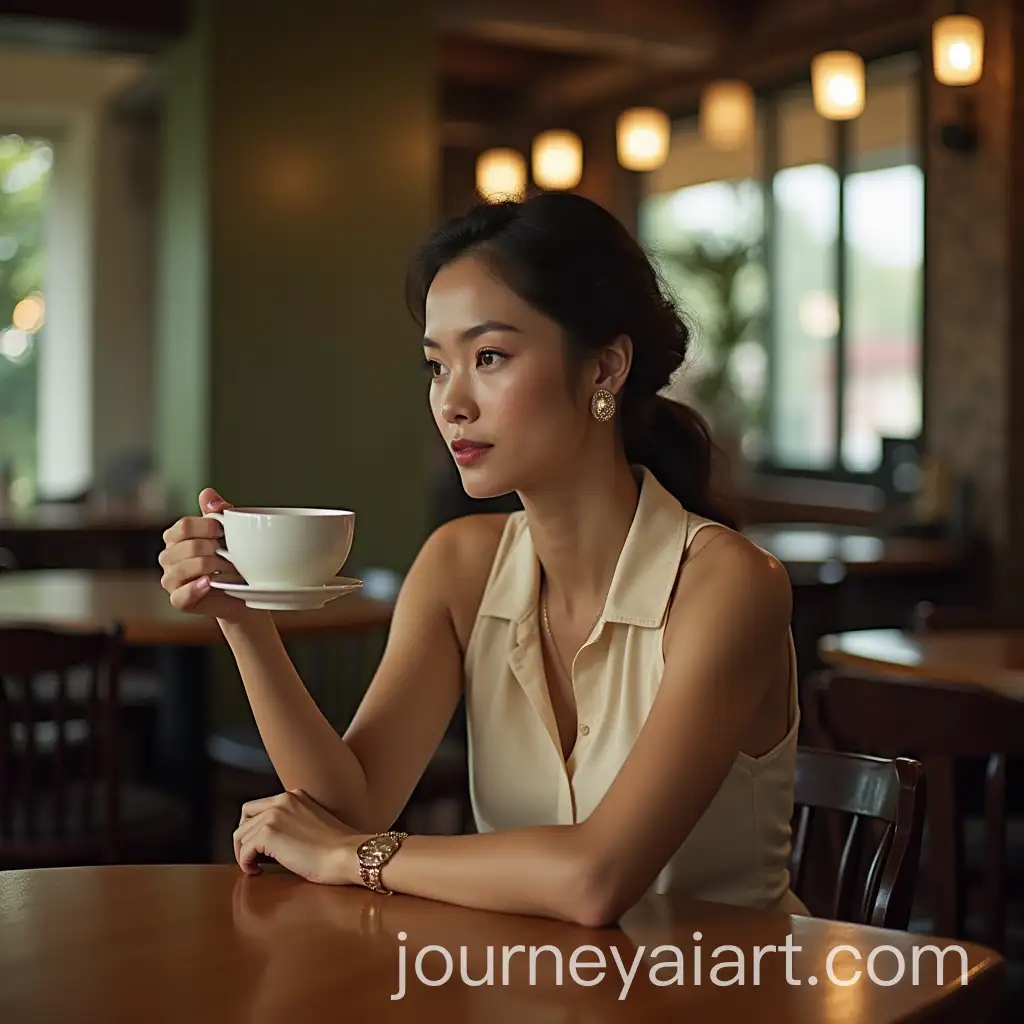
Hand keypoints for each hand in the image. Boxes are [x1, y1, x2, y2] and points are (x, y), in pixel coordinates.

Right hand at [158, 487, 252, 620]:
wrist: (244, 591)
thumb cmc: (234, 559)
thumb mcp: (229, 532)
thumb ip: (217, 512)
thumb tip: (207, 493)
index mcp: (176, 537)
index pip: (184, 526)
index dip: (208, 527)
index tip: (225, 532)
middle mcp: (168, 557)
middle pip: (186, 546)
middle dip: (213, 549)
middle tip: (231, 554)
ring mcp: (171, 580)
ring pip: (183, 568)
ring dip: (211, 567)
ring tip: (229, 569)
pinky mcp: (179, 601)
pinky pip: (180, 595)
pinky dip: (196, 588)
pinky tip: (210, 583)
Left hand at [234, 789, 361, 884]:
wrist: (347, 854)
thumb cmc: (337, 847)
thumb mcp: (313, 822)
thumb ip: (293, 821)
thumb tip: (273, 841)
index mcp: (293, 796)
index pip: (258, 807)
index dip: (254, 828)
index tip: (259, 845)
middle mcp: (281, 801)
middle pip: (245, 818)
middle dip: (244, 838)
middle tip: (252, 856)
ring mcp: (274, 816)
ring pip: (241, 834)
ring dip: (243, 853)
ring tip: (254, 866)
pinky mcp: (269, 834)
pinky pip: (244, 850)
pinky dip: (246, 863)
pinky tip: (257, 871)